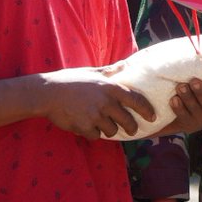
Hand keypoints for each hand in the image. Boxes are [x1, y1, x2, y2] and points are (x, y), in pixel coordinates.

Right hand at [40, 64, 157, 138]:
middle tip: (132, 129)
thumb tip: (125, 65)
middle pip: (127, 121)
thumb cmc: (70, 80)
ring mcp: (95, 115)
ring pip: (112, 131)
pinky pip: (95, 136)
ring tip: (102, 125)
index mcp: (110, 87)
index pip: (136, 100)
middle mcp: (105, 102)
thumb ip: (110, 72)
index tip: (152, 116)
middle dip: (132, 127)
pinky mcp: (84, 127)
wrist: (48, 93)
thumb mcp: (92, 72)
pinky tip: (86, 126)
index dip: (147, 110)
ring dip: (109, 130)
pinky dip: (93, 133)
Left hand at [157, 79, 201, 135]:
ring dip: (186, 96)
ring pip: (192, 107)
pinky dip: (177, 107)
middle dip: (201, 91)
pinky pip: (180, 115)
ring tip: (181, 86)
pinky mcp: (184, 124)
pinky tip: (174, 99)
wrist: (181, 122)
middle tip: (194, 80)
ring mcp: (197, 119)